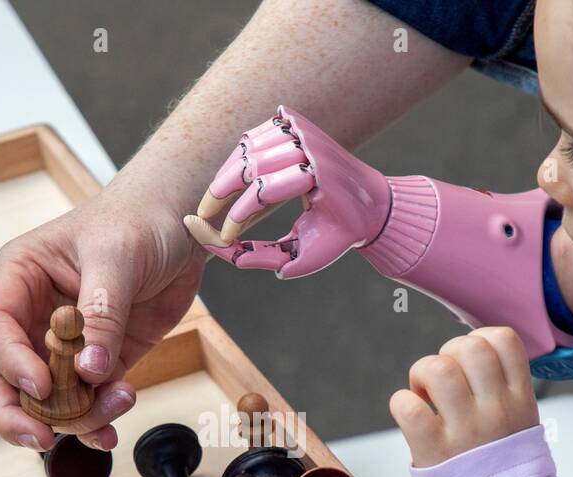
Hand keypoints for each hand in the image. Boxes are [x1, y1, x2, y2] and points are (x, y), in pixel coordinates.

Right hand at [0, 181, 206, 450]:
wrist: (178, 226)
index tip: (42, 386)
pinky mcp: (96, 366)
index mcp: (18, 279)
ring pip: (43, 402)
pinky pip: (83, 406)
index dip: (11, 362)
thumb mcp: (117, 258)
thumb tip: (90, 371)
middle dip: (14, 413)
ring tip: (120, 401)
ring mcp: (61, 347)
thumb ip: (102, 314)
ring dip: (75, 417)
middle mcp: (30, 317)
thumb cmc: (136, 222)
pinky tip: (110, 431)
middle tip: (43, 438)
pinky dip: (94, 424)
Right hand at [182, 106, 390, 278]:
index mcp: (321, 179)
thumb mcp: (308, 256)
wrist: (369, 201)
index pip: (265, 192)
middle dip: (221, 191)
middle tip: (203, 214)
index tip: (225, 237)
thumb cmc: (337, 233)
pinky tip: (230, 179)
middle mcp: (312, 147)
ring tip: (213, 200)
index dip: (238, 216)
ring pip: (248, 147)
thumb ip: (268, 258)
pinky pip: (253, 136)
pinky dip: (237, 156)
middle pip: (252, 164)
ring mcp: (302, 131)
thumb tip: (230, 254)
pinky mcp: (294, 124)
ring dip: (225, 174)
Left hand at [390, 327, 539, 467]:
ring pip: (437, 368)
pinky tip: (412, 416)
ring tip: (425, 395)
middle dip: (447, 353)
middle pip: (469, 346)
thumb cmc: (504, 472)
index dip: (479, 339)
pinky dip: (402, 403)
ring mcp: (466, 430)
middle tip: (443, 381)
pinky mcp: (434, 451)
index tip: (470, 363)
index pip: (504, 340)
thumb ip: (502, 391)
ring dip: (422, 374)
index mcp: (521, 400)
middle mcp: (496, 410)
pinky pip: (408, 406)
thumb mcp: (521, 426)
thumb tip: (471, 356)